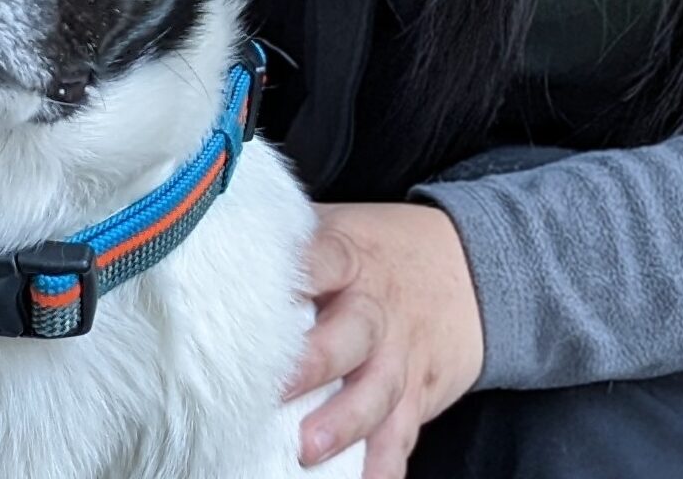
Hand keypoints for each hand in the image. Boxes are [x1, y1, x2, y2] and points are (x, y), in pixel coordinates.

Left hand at [284, 200, 484, 476]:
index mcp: (350, 256)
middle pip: (350, 331)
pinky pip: (402, 435)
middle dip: (314, 361)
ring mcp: (398, 355)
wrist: (473, 266)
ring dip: (345, 420)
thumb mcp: (342, 228)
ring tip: (309, 450)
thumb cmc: (379, 251)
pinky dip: (384, 466)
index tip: (259, 291)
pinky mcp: (416, 395)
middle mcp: (374, 307)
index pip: (324, 258)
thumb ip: (290, 239)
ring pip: (376, 389)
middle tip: (274, 387)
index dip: (298, 272)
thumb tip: (210, 240)